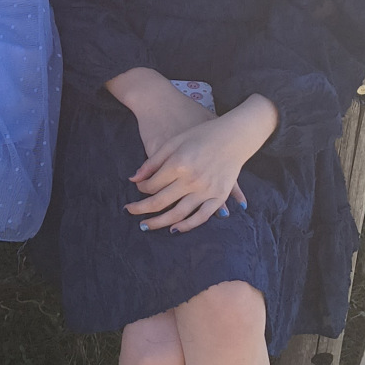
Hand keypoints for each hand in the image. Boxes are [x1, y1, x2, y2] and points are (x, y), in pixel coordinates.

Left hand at [127, 112, 253, 234]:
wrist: (234, 135)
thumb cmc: (202, 135)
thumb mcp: (174, 142)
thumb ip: (153, 161)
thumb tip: (133, 179)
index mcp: (178, 164)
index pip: (151, 184)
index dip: (140, 188)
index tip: (138, 186)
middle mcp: (191, 180)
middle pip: (160, 202)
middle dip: (141, 209)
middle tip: (130, 211)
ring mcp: (206, 190)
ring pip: (177, 214)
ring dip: (158, 222)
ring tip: (145, 226)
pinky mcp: (219, 196)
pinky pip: (201, 217)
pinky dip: (187, 226)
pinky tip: (174, 229)